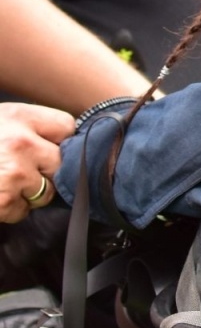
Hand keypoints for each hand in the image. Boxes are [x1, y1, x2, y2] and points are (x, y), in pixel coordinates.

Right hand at [0, 104, 72, 222]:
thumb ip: (28, 127)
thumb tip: (65, 144)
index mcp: (20, 117)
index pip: (67, 128)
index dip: (59, 140)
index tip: (47, 145)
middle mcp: (21, 143)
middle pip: (60, 163)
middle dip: (45, 171)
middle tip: (20, 169)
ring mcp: (14, 174)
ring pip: (45, 192)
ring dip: (28, 193)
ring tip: (1, 182)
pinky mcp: (3, 201)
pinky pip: (22, 211)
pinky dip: (9, 209)